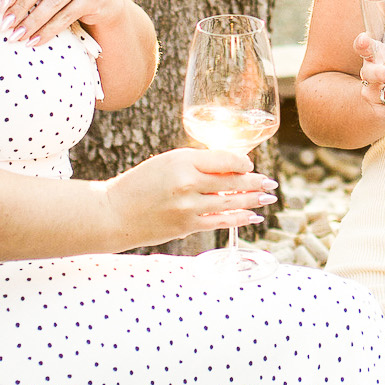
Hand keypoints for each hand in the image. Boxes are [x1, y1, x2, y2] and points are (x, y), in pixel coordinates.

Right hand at [102, 148, 271, 249]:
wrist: (113, 213)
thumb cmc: (140, 184)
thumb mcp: (167, 162)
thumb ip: (197, 163)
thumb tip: (231, 166)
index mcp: (182, 160)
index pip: (226, 158)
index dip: (244, 163)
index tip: (251, 166)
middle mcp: (188, 182)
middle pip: (233, 181)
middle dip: (256, 182)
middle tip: (271, 183)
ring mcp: (189, 207)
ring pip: (231, 202)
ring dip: (254, 200)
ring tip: (268, 198)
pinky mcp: (187, 226)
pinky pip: (221, 222)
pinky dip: (240, 219)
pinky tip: (253, 217)